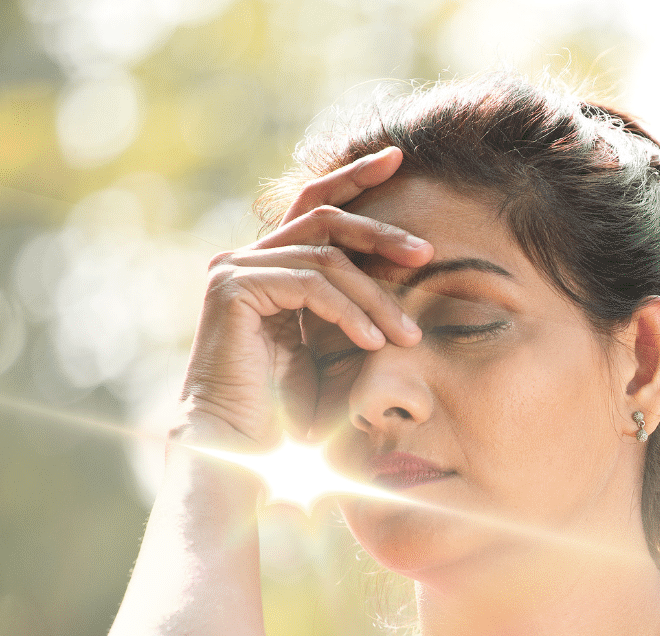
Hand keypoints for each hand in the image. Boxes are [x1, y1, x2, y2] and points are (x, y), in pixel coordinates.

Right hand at [174, 145, 430, 449]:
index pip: (317, 209)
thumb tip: (408, 275)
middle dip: (380, 231)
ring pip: (327, 258)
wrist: (243, 452)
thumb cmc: (291, 415)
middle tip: (426, 252)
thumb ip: (356, 308)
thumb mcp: (336, 350)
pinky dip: (349, 312)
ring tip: (408, 335)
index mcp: (271, 267)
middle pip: (325, 219)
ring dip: (375, 297)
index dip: (354, 176)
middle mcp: (247, 260)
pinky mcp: (233, 288)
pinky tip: (373, 342)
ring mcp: (236, 270)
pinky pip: (310, 284)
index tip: (397, 158)